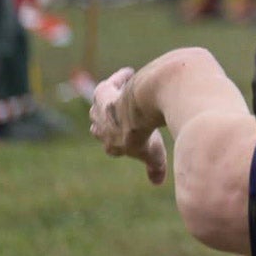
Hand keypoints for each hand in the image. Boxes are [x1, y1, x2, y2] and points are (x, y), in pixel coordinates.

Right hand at [89, 67, 167, 184]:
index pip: (110, 147)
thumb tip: (157, 183)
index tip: (123, 140)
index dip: (116, 143)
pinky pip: (106, 85)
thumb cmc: (147, 133)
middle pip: (99, 126)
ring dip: (107, 102)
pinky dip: (118, 79)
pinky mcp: (103, 93)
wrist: (138, 112)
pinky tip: (129, 72)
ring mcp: (100, 111)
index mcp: (112, 145)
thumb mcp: (153, 153)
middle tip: (114, 116)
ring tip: (118, 94)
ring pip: (98, 107)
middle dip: (106, 123)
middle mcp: (101, 129)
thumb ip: (154, 166)